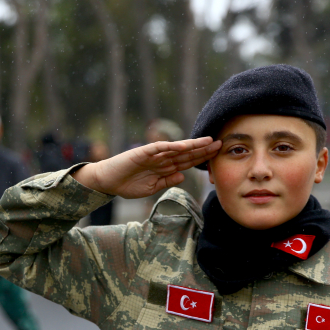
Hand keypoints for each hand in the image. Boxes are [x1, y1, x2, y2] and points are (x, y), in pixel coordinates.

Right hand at [73, 137, 221, 198]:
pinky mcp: (144, 152)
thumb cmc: (128, 185)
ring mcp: (154, 154)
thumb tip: (182, 176)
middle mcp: (162, 158)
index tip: (217, 156)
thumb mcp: (152, 188)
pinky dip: (172, 146)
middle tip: (221, 144)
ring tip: (208, 141)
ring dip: (193, 145)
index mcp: (165, 167)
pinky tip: (185, 146)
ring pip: (177, 148)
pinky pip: (161, 148)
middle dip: (203, 149)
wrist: (107, 182)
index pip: (188, 162)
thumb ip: (167, 182)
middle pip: (187, 153)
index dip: (202, 159)